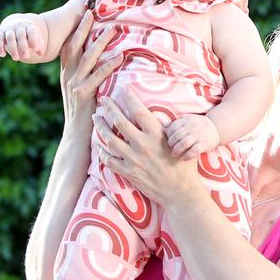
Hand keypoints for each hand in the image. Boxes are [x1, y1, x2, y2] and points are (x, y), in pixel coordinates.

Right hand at [0, 16, 46, 60]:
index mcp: (29, 26)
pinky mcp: (1, 34)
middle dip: (23, 47)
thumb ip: (39, 45)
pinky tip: (3, 55)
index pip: (31, 32)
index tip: (35, 49)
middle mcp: (18, 26)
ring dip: (13, 48)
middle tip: (26, 57)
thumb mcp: (36, 38)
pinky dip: (0, 47)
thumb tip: (40, 53)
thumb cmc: (29, 35)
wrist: (17, 24)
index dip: (34, 40)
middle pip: (21, 36)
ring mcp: (9, 29)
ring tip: (16, 59)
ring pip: (10, 37)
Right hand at [57, 11, 118, 130]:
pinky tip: (119, 57)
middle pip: (74, 46)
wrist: (76, 135)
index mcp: (66, 73)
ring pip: (87, 57)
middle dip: (83, 27)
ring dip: (100, 42)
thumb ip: (84, 75)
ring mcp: (74, 84)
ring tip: (112, 29)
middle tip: (92, 11)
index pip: (67, 46)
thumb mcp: (79, 90)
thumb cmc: (83, 113)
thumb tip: (97, 60)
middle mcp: (68, 76)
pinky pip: (97, 76)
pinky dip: (109, 65)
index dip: (74, 29)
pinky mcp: (83, 94)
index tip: (82, 13)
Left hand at [95, 88, 201, 205]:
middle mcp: (143, 145)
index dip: (129, 97)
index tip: (123, 88)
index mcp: (156, 135)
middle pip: (120, 121)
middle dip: (109, 107)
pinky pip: (110, 160)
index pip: (139, 110)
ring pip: (110, 139)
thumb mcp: (177, 142)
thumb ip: (164, 128)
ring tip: (96, 118)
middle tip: (103, 99)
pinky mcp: (129, 173)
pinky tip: (99, 145)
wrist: (181, 191)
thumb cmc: (183, 165)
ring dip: (100, 127)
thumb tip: (155, 113)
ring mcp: (134, 160)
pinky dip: (103, 152)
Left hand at [164, 115, 219, 160]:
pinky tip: (183, 159)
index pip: (173, 127)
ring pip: (184, 143)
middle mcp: (192, 127)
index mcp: (186, 121)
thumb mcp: (187, 121)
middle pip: (177, 136)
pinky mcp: (204, 144)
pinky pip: (194, 151)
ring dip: (177, 150)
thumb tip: (163, 130)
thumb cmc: (197, 126)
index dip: (168, 135)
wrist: (216, 128)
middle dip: (171, 144)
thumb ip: (176, 126)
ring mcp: (198, 136)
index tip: (167, 140)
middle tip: (169, 149)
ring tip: (174, 154)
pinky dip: (187, 156)